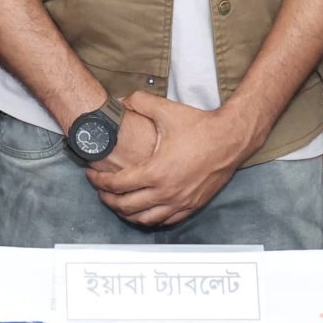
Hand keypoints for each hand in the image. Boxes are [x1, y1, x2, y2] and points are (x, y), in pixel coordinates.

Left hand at [86, 94, 254, 227]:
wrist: (231, 138)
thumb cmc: (200, 126)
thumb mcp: (166, 110)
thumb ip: (139, 102)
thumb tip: (120, 101)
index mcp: (156, 172)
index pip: (117, 185)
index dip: (99, 181)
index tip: (92, 175)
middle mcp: (166, 192)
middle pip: (126, 206)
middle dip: (107, 199)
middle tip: (100, 190)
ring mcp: (180, 202)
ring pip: (144, 219)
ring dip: (126, 213)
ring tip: (117, 202)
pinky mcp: (192, 206)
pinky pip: (165, 221)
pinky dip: (150, 218)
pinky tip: (143, 209)